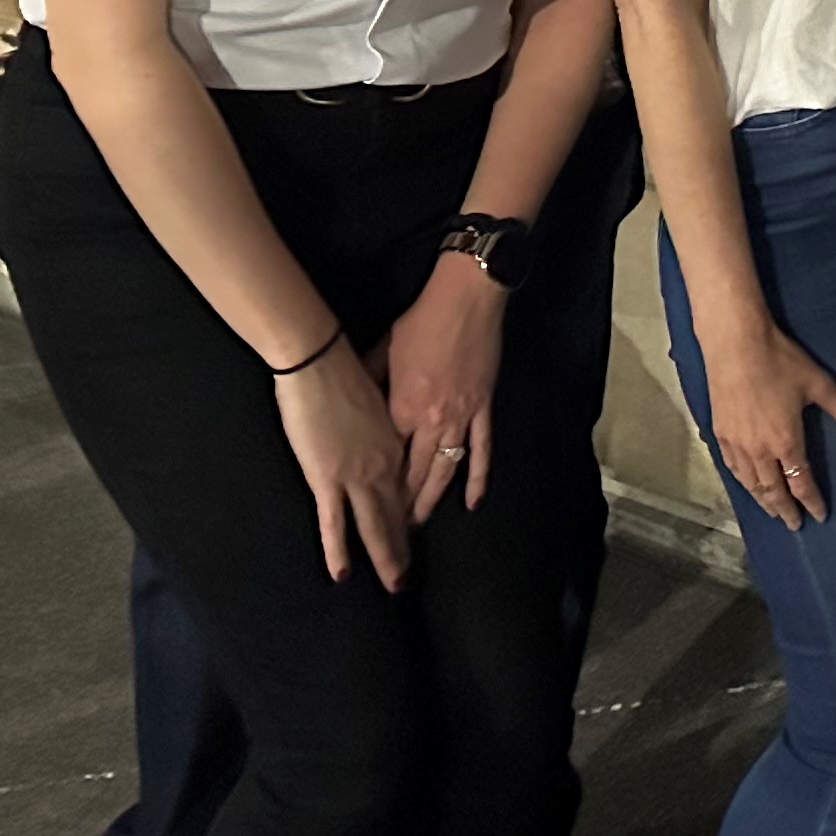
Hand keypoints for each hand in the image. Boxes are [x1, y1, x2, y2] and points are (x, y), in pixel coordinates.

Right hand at [274, 340, 413, 588]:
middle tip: (407, 575)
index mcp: (396, 441)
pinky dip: (339, 550)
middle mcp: (385, 463)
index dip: (410, 511)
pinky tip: (344, 573)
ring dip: (385, 556)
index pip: (408, 485)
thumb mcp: (378, 393)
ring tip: (394, 583)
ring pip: (375, 524)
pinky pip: (335, 523)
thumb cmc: (345, 368)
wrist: (320, 361)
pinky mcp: (328, 479)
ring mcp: (358, 474)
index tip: (413, 533)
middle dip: (403, 546)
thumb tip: (381, 425)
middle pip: (397, 512)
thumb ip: (383, 415)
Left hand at [387, 253, 507, 521]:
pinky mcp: (483, 409)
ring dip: (431, 502)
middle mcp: (431, 421)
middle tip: (388, 536)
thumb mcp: (382, 352)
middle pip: (414, 475)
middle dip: (400, 508)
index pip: (385, 460)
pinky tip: (471, 503)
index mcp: (401, 408)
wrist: (465, 299)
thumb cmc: (420, 322)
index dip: (374, 488)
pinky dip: (477, 479)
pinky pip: (481, 451)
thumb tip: (352, 408)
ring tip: (418, 528)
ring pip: (446, 471)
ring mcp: (461, 417)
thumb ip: (368, 384)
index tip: (362, 510)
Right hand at [703, 325, 835, 531]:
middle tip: (794, 524)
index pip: (800, 482)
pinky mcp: (719, 433)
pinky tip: (746, 484)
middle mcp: (759, 451)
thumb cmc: (779, 361)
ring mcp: (736, 444)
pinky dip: (742, 482)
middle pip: (773, 491)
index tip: (819, 516)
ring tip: (772, 511)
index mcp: (785, 442)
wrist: (735, 343)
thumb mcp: (817, 383)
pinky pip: (732, 468)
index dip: (811, 501)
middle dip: (785, 510)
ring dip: (763, 501)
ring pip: (750, 484)